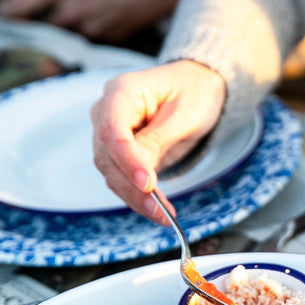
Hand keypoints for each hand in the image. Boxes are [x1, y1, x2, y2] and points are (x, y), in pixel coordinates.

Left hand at [0, 0, 183, 40]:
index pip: (25, 3)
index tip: (1, 13)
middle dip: (45, 14)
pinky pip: (91, 32)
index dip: (9, 9)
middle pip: (47, 21)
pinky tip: (105, 7)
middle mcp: (77, 10)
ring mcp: (94, 26)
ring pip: (69, 28)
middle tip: (53, 2)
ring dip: (70, 18)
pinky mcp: (111, 36)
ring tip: (87, 0)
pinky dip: (91, 23)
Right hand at [91, 60, 225, 219]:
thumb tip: (141, 173)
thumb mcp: (185, 113)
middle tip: (160, 210)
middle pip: (107, 156)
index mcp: (121, 91)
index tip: (147, 184)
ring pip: (111, 173)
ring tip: (164, 215)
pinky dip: (138, 197)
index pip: (112, 129)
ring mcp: (109, 133)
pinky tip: (158, 209)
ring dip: (135, 198)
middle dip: (132, 187)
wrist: (197, 89)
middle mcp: (107, 111)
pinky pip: (121, 178)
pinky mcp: (118, 153)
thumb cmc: (193, 92)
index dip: (127, 160)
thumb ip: (159, 139)